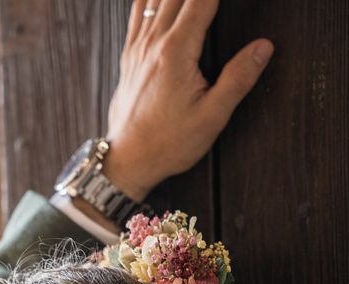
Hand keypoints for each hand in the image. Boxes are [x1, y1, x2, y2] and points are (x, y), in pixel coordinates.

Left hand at [105, 0, 273, 201]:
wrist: (128, 160)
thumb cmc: (168, 143)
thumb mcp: (211, 116)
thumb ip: (238, 78)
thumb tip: (263, 47)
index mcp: (176, 52)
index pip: (202, 0)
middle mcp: (153, 44)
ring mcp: (137, 50)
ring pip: (154, 0)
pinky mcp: (129, 59)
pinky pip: (137, 16)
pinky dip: (149, 1)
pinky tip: (157, 1)